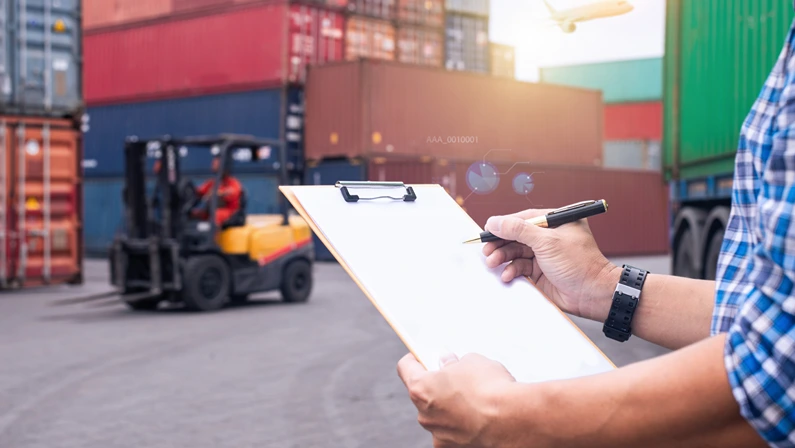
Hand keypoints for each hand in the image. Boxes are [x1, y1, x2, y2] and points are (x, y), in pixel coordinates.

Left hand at [397, 353, 515, 447]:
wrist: (512, 421)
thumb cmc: (490, 388)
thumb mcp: (472, 361)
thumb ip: (454, 363)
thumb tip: (449, 364)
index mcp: (421, 388)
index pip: (406, 368)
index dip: (415, 358)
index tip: (422, 355)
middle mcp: (424, 414)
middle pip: (423, 394)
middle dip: (438, 385)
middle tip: (457, 377)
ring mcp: (438, 434)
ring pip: (439, 415)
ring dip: (451, 406)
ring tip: (475, 399)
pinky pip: (454, 432)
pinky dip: (463, 425)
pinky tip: (480, 417)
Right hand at [483, 209, 619, 320]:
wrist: (592, 294)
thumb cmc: (579, 263)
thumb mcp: (547, 242)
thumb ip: (519, 230)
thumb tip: (496, 222)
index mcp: (555, 222)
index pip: (523, 218)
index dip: (503, 225)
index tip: (487, 231)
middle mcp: (548, 237)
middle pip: (516, 236)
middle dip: (500, 243)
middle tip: (487, 250)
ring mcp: (543, 255)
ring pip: (515, 252)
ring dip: (503, 257)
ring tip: (493, 263)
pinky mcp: (539, 272)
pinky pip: (519, 267)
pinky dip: (511, 270)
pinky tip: (507, 275)